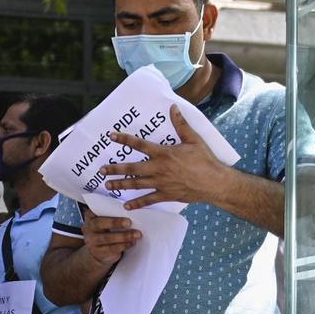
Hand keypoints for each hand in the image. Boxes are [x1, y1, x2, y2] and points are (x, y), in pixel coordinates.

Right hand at [81, 208, 140, 267]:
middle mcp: (88, 228)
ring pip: (107, 238)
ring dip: (123, 236)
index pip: (95, 210)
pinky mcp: (98, 252)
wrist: (99, 252)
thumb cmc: (106, 232)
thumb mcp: (106, 221)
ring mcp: (91, 241)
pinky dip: (123, 246)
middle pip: (100, 223)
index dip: (106, 208)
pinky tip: (131, 243)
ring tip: (136, 234)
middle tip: (129, 222)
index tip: (120, 207)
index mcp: (90, 216)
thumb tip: (130, 210)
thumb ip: (113, 215)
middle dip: (115, 222)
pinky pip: (111, 249)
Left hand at [99, 107, 229, 209]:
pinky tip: (127, 205)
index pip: (140, 145)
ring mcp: (161, 183)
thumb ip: (181, 124)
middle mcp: (158, 169)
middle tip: (101, 170)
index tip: (112, 136)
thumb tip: (173, 108)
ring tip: (108, 186)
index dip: (125, 139)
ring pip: (136, 185)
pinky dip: (137, 203)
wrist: (214, 183)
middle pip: (132, 168)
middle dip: (115, 169)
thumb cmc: (205, 160)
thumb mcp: (193, 139)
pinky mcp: (166, 195)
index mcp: (163, 153)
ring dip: (121, 185)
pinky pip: (148, 200)